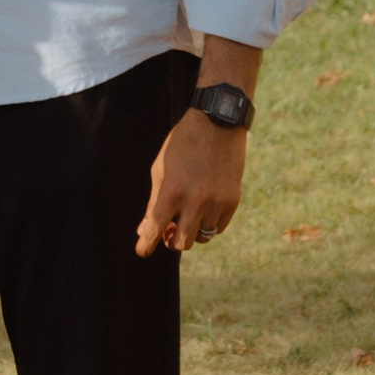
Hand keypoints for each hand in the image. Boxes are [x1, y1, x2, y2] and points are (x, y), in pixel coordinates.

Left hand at [135, 107, 246, 255]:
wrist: (218, 123)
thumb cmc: (182, 144)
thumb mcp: (161, 168)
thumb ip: (153, 201)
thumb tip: (144, 230)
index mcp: (172, 192)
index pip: (155, 229)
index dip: (146, 244)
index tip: (141, 251)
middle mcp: (196, 202)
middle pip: (181, 243)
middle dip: (171, 240)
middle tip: (167, 231)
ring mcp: (217, 203)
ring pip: (202, 237)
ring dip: (191, 231)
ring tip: (187, 215)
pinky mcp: (233, 201)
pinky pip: (218, 227)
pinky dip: (209, 224)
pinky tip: (204, 209)